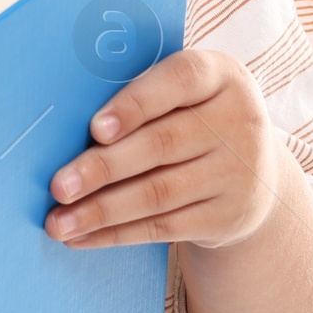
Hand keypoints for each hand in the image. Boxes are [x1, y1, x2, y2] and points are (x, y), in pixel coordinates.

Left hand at [45, 48, 281, 249]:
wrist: (254, 174)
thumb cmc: (192, 118)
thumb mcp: (184, 93)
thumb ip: (140, 95)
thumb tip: (63, 124)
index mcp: (221, 76)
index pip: (181, 80)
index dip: (136, 103)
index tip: (95, 129)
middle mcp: (238, 121)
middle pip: (162, 144)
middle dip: (103, 168)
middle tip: (58, 186)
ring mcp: (237, 173)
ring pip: (158, 193)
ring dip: (101, 210)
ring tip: (57, 222)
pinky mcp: (227, 216)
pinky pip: (164, 227)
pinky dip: (117, 234)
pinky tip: (82, 237)